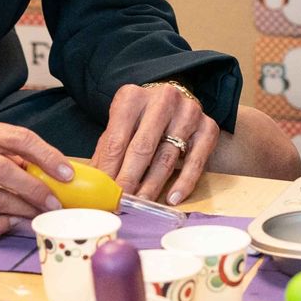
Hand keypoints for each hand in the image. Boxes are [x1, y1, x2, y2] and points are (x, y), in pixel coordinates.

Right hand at [0, 115, 73, 236]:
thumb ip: (8, 149)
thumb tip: (51, 168)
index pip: (17, 138)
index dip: (46, 156)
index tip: (68, 174)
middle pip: (1, 169)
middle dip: (33, 189)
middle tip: (55, 203)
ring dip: (18, 211)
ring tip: (39, 217)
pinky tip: (10, 225)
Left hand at [93, 82, 217, 204]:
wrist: (177, 104)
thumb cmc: (142, 121)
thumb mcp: (120, 127)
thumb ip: (107, 152)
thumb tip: (92, 183)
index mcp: (132, 97)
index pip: (116, 139)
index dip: (109, 170)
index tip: (105, 193)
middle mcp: (162, 99)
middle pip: (142, 147)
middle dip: (130, 179)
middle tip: (122, 202)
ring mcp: (188, 112)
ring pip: (167, 156)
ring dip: (153, 185)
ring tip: (142, 203)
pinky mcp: (208, 127)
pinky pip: (195, 161)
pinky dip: (183, 182)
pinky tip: (172, 198)